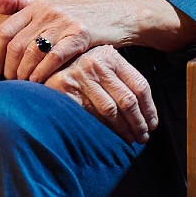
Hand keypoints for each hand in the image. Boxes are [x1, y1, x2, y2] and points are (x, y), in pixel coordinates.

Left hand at [0, 0, 183, 82]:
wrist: (118, 13)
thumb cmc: (81, 13)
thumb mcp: (51, 3)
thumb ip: (20, 2)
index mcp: (37, 5)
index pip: (5, 30)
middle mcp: (48, 11)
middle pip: (16, 45)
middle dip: (9, 68)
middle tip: (10, 82)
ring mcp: (65, 22)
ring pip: (32, 53)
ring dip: (24, 73)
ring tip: (24, 84)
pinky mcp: (81, 34)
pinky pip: (54, 57)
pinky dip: (43, 72)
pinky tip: (40, 82)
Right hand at [45, 46, 159, 142]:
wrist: (43, 66)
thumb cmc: (77, 68)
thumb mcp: (101, 65)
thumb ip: (120, 80)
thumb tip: (145, 112)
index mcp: (112, 57)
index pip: (140, 86)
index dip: (149, 109)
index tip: (152, 123)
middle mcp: (97, 64)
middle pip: (128, 100)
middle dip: (138, 123)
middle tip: (143, 136)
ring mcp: (80, 77)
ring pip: (110, 111)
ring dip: (122, 129)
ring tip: (128, 139)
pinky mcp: (65, 91)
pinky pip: (89, 115)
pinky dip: (101, 129)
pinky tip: (108, 137)